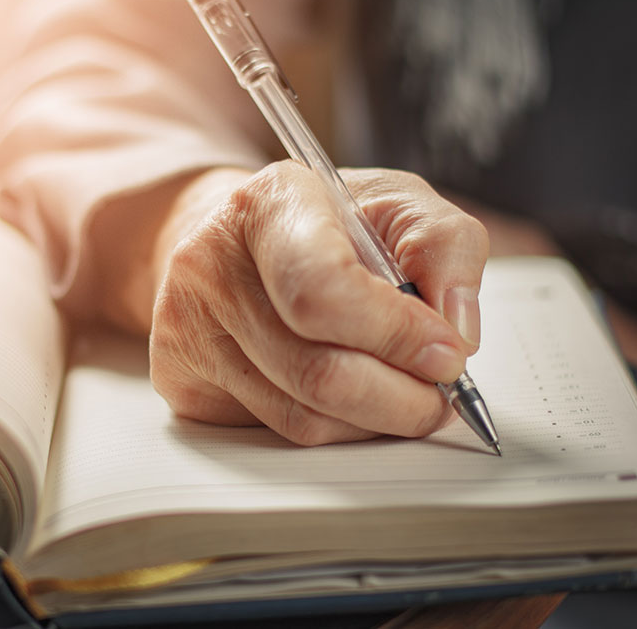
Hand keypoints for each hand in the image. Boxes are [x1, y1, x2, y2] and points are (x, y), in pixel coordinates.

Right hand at [148, 161, 488, 444]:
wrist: (229, 238)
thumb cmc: (320, 224)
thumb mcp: (394, 204)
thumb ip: (444, 247)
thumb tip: (456, 330)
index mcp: (267, 204)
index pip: (323, 289)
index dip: (396, 334)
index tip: (448, 355)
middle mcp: (209, 264)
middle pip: (318, 370)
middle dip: (402, 397)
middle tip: (439, 395)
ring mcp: (186, 327)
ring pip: (302, 416)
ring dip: (374, 420)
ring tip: (402, 394)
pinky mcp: (180, 379)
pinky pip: (275, 433)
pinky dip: (333, 428)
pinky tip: (347, 397)